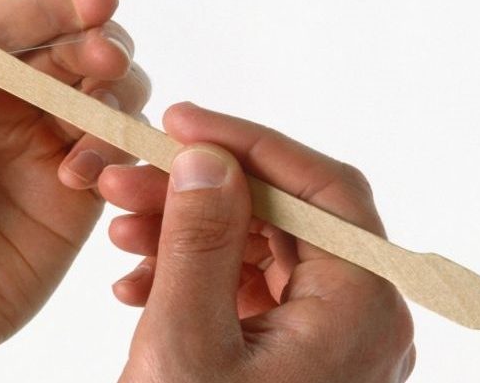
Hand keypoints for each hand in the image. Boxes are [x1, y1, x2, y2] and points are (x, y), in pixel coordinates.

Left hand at [0, 0, 149, 381]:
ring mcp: (35, 152)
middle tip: (106, 55)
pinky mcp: (67, 201)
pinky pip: (111, 161)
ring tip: (103, 116)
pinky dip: (118, 156)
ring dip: (116, 95)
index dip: (45, 7)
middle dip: (95, 43)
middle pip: (62, 53)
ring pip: (100, 98)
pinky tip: (90, 178)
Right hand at [99, 103, 414, 381]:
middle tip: (126, 177)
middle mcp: (358, 319)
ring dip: (187, 231)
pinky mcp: (291, 356)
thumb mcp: (187, 341)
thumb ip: (201, 241)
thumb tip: (209, 158)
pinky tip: (138, 281)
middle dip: (198, 191)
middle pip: (283, 218)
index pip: (321, 189)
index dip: (250, 143)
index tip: (182, 122)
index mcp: (359, 310)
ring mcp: (325, 339)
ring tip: (119, 231)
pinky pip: (246, 291)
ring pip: (260, 251)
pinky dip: (194, 275)